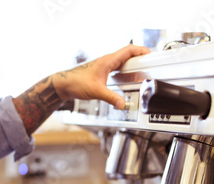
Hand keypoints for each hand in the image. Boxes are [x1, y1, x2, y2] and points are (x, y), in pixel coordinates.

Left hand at [13, 44, 148, 134]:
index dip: (141, 50)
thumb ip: (111, 98)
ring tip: (141, 71)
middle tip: (149, 64)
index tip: (150, 54)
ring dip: (132, 64)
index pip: (128, 50)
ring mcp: (104, 65)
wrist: (63, 84)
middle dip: (139, 58)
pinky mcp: (101, 71)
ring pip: (122, 61)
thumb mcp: (96, 91)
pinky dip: (124, 71)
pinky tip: (126, 79)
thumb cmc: (76, 83)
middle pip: (127, 54)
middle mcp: (106, 61)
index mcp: (108, 61)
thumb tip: (122, 104)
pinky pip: (116, 68)